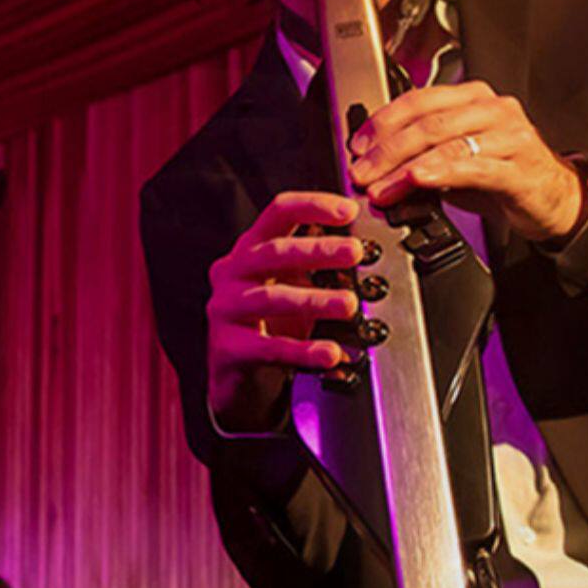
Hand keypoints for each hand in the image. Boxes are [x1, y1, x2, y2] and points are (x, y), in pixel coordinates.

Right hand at [206, 190, 364, 435]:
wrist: (239, 381)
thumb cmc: (271, 325)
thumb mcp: (293, 285)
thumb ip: (319, 264)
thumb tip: (362, 244)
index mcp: (250, 249)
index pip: (278, 213)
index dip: (313, 206)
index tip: (349, 211)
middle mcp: (232, 273)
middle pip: (273, 252)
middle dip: (318, 250)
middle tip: (355, 253)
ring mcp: (225, 310)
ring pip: (271, 298)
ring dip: (315, 299)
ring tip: (349, 305)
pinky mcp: (227, 348)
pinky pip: (269, 347)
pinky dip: (303, 350)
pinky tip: (330, 353)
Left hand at [348, 83, 582, 243]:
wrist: (555, 199)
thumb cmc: (505, 175)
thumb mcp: (456, 161)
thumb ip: (420, 157)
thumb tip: (375, 169)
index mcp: (473, 98)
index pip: (419, 99)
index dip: (383, 121)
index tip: (357, 146)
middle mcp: (492, 109)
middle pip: (428, 120)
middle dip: (387, 148)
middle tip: (362, 172)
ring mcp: (509, 135)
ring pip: (447, 141)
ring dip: (406, 167)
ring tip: (382, 186)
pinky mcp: (520, 166)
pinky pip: (474, 165)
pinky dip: (441, 172)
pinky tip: (419, 179)